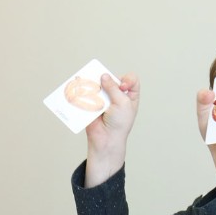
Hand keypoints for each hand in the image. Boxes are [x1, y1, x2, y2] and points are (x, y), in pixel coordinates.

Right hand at [83, 72, 139, 187]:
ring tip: (92, 87)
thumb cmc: (120, 123)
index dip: (127, 79)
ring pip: (100, 85)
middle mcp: (118, 96)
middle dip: (108, 81)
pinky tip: (84, 91)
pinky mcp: (93, 104)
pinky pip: (89, 94)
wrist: (106, 139)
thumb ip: (114, 88)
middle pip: (113, 80)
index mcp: (130, 96)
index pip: (131, 79)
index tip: (122, 87)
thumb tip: (104, 75)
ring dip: (96, 85)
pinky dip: (86, 91)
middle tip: (104, 85)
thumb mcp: (122, 103)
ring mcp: (105, 100)